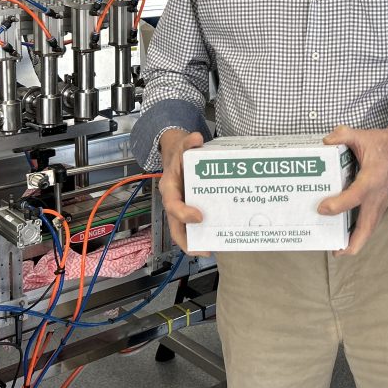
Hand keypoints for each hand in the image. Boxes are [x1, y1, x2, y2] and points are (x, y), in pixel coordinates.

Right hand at [158, 129, 207, 256]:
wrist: (175, 154)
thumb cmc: (179, 153)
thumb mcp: (182, 144)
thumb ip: (188, 142)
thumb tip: (196, 138)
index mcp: (169, 187)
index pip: (171, 204)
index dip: (183, 213)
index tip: (199, 217)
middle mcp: (173, 201)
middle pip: (175, 227)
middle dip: (188, 242)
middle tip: (206, 250)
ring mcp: (182, 207)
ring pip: (184, 231)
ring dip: (196, 243)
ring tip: (214, 249)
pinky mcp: (190, 209)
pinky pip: (194, 226)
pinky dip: (203, 234)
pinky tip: (219, 237)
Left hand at [318, 125, 387, 255]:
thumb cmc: (380, 143)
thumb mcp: (361, 135)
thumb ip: (343, 135)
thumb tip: (326, 141)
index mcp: (372, 177)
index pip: (356, 195)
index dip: (339, 204)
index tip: (322, 209)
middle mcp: (378, 194)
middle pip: (368, 225)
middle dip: (354, 242)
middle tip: (337, 251)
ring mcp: (381, 202)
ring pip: (370, 228)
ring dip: (356, 241)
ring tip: (338, 250)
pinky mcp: (380, 205)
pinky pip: (370, 223)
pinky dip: (359, 233)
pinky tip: (346, 237)